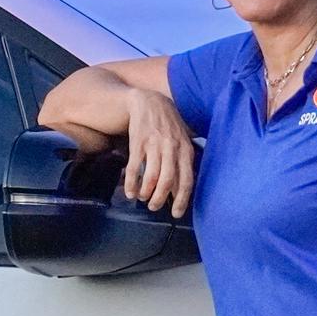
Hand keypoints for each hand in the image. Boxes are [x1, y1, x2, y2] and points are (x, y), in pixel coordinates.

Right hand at [118, 90, 198, 216]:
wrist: (148, 101)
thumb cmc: (168, 124)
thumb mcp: (182, 140)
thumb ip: (183, 162)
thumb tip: (181, 189)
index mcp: (185, 149)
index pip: (187, 180)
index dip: (182, 200)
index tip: (176, 214)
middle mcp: (172, 148)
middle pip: (168, 181)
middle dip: (160, 199)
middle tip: (154, 207)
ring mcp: (154, 145)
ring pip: (151, 176)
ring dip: (146, 192)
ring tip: (142, 198)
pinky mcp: (138, 143)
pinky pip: (135, 168)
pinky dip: (131, 183)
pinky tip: (129, 192)